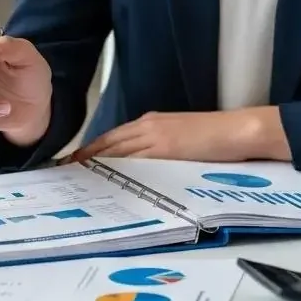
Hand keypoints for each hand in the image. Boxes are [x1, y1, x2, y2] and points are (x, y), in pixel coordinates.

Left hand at [70, 109, 267, 162]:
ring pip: (116, 150)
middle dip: (84, 156)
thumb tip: (143, 165)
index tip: (73, 161)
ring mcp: (155, 136)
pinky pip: (134, 160)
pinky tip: (104, 179)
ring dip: (94, 163)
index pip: (112, 136)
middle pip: (108, 142)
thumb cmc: (215, 136)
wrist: (237, 130)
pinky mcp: (165, 149)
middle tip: (63, 171)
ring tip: (74, 176)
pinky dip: (116, 168)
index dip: (91, 149)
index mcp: (150, 122)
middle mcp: (148, 126)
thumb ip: (159, 147)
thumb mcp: (180, 138)